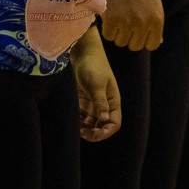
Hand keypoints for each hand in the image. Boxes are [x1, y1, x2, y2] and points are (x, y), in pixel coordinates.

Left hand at [72, 26, 121, 141]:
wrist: (83, 54)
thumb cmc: (94, 66)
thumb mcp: (97, 84)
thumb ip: (100, 101)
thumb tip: (104, 118)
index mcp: (113, 101)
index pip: (114, 123)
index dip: (107, 131)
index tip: (96, 134)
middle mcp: (104, 105)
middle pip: (103, 126)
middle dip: (96, 133)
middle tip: (84, 134)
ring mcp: (93, 104)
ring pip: (93, 124)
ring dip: (87, 130)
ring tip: (78, 131)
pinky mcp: (83, 102)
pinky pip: (82, 117)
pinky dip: (79, 123)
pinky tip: (74, 125)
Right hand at [99, 0, 164, 51]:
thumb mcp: (154, 3)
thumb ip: (155, 23)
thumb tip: (158, 42)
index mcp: (157, 19)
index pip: (152, 45)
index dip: (144, 39)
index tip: (138, 30)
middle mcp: (144, 23)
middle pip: (134, 46)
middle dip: (129, 36)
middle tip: (126, 21)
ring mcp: (128, 23)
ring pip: (120, 42)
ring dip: (118, 32)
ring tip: (118, 15)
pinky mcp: (112, 20)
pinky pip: (108, 36)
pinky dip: (107, 28)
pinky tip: (110, 15)